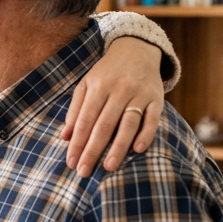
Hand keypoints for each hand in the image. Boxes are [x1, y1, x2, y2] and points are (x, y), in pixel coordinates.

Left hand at [61, 37, 164, 176]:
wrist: (137, 49)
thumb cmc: (106, 73)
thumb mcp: (86, 85)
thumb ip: (75, 110)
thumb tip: (65, 137)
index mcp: (98, 87)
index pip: (84, 120)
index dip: (77, 142)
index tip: (71, 162)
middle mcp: (118, 90)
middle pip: (104, 125)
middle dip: (93, 150)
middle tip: (84, 171)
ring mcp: (139, 94)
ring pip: (128, 123)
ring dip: (118, 147)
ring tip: (108, 167)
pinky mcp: (157, 98)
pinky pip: (152, 119)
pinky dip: (146, 134)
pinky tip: (137, 150)